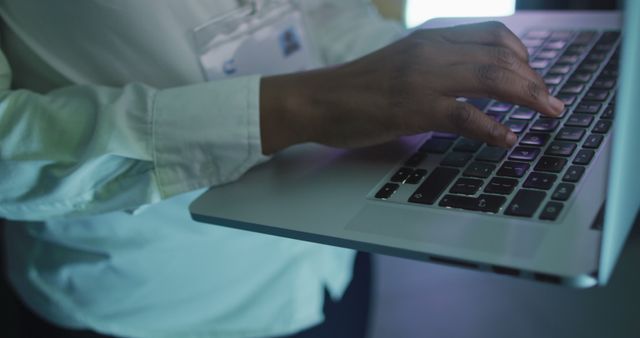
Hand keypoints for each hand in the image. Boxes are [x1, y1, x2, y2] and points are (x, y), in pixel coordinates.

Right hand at [260, 21, 563, 154]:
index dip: (522, 56)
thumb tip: (465, 86)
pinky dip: (493, 128)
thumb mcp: (400, 64)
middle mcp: (431, 50)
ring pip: (493, 78)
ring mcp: (424, 78)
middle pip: (501, 56)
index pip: (491, 35)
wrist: (317, 99)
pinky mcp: (415, 107)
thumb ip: (433, 67)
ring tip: (547, 113)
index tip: (533, 76)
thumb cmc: (355, 88)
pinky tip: (508, 140)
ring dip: (528, 97)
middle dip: (535, 79)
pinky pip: (467, 116)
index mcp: (429, 38)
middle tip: (552, 101)